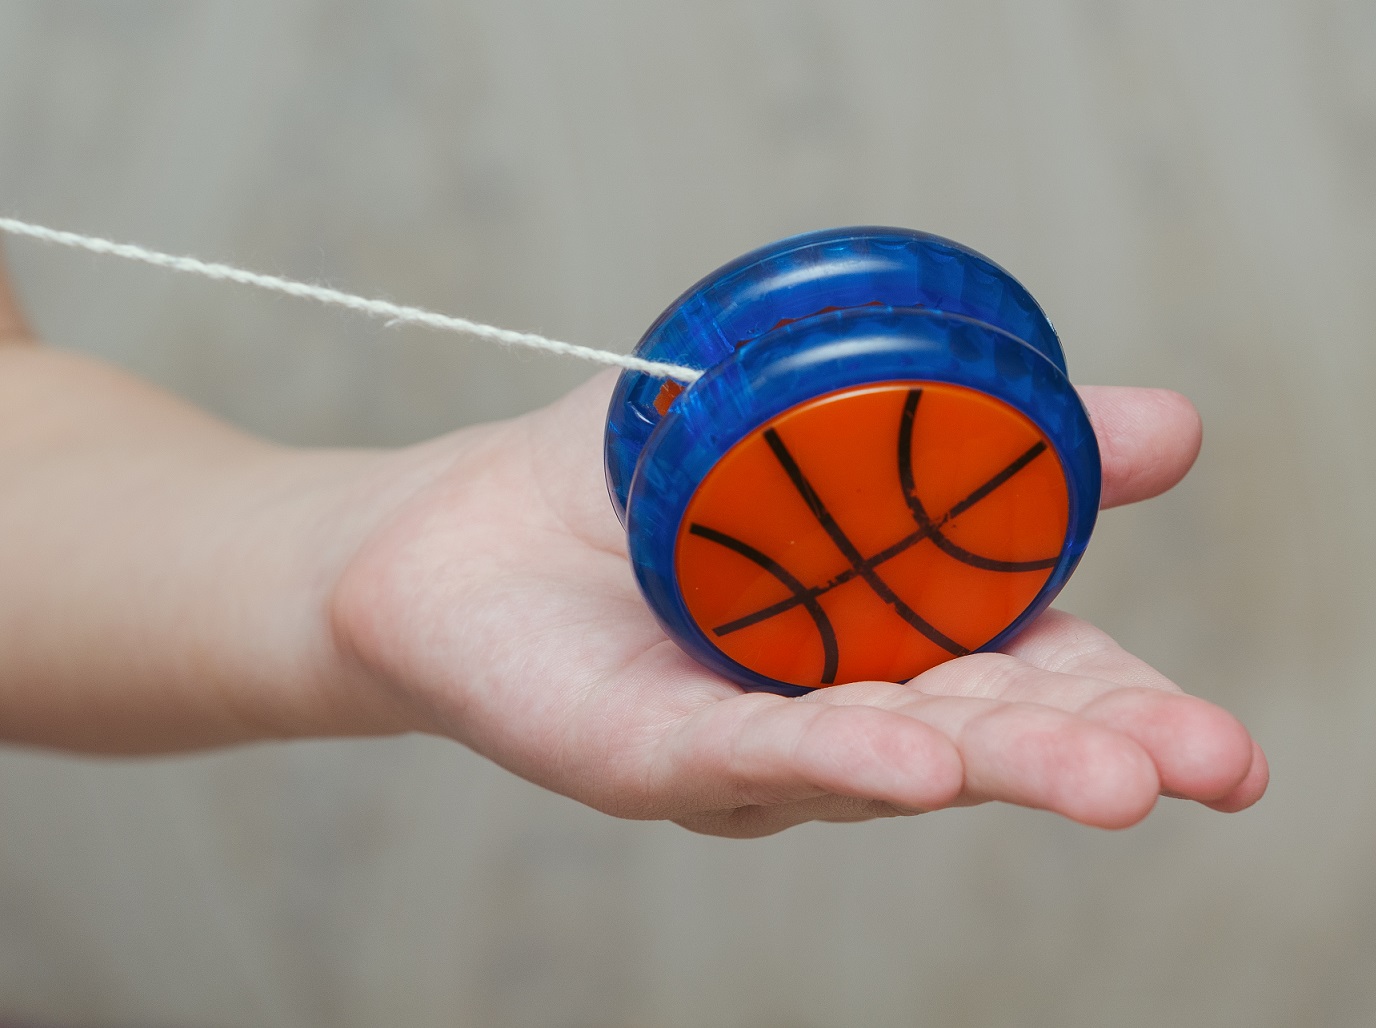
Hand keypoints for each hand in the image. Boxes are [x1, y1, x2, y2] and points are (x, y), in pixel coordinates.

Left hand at [332, 372, 1267, 836]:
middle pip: (979, 737)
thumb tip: (1175, 428)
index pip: (1030, 680)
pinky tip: (914, 765)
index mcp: (891, 636)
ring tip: (1107, 777)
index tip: (1224, 745)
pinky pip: (746, 754)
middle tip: (1205, 765)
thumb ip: (985, 435)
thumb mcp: (824, 428)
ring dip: (996, 767)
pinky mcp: (650, 754)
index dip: (1129, 708)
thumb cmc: (645, 488)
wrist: (460, 532)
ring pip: (883, 757)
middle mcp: (837, 711)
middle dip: (1094, 753)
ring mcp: (747, 748)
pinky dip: (832, 756)